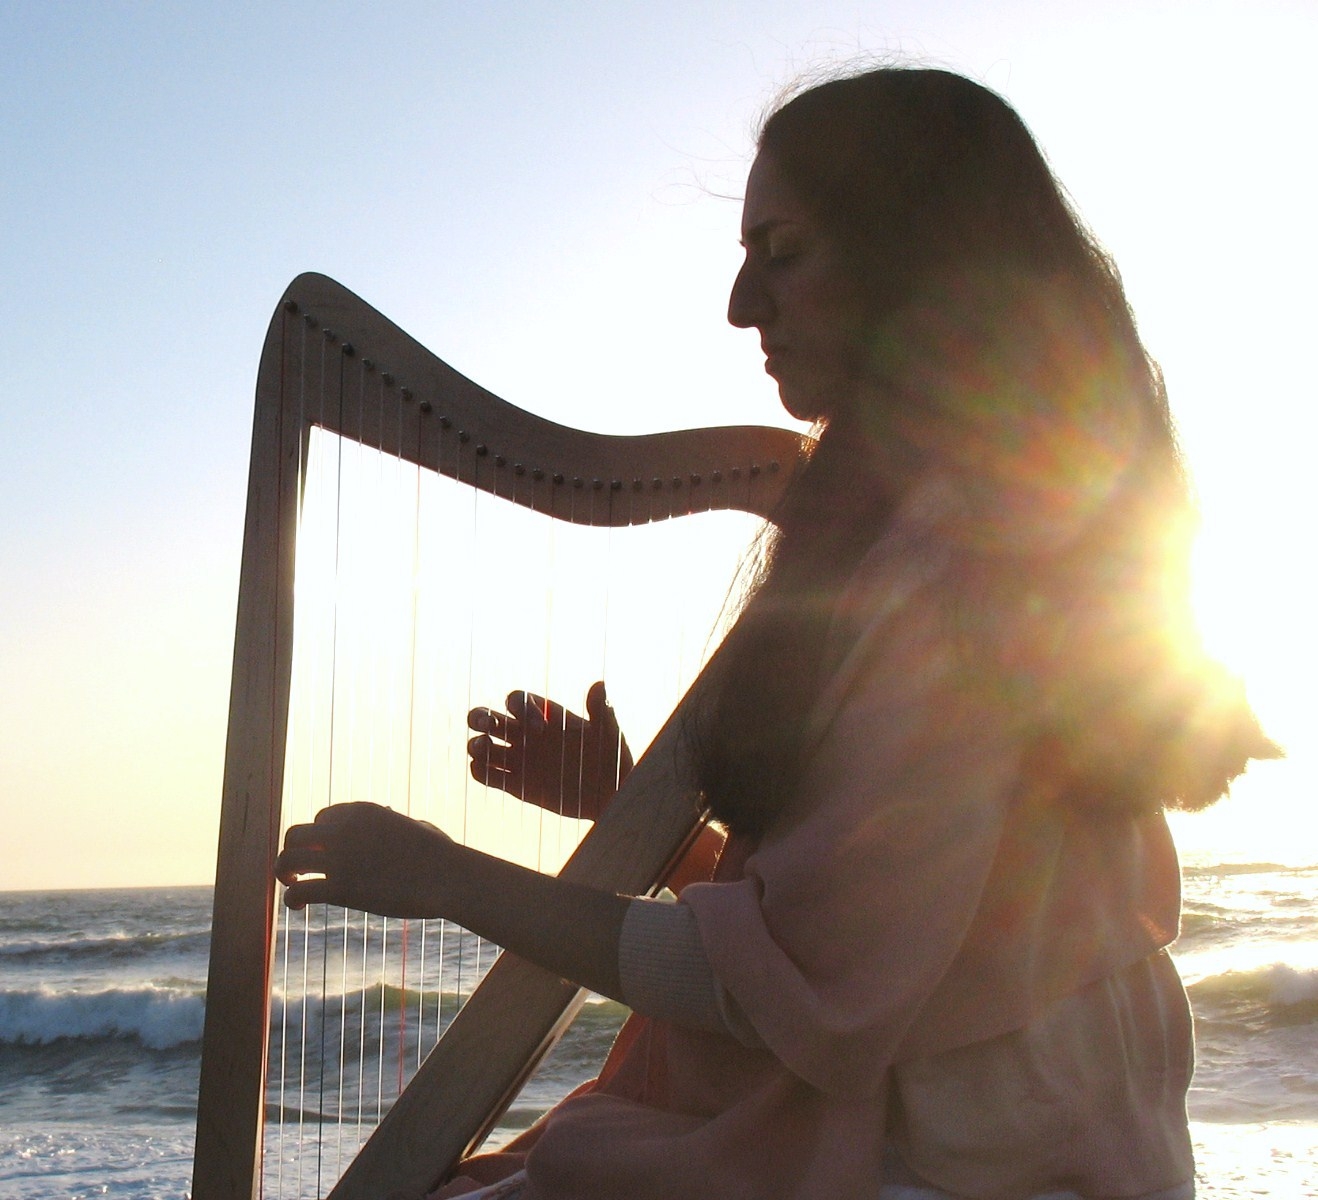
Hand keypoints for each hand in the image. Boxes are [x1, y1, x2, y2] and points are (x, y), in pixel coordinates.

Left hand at [275, 802, 453, 917]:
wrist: (449, 877)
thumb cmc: (442, 856)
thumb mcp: (418, 828)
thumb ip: (399, 825)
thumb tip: (402, 824)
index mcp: (361, 811)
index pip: (322, 818)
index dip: (320, 838)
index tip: (325, 855)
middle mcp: (343, 829)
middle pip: (295, 834)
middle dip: (294, 852)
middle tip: (300, 871)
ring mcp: (339, 858)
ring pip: (286, 859)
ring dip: (284, 873)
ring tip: (294, 885)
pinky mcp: (340, 888)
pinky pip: (298, 891)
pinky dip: (292, 899)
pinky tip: (300, 907)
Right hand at [467, 680, 632, 821]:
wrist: (609, 794)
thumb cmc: (611, 758)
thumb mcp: (607, 732)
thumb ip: (600, 710)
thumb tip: (599, 684)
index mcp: (545, 716)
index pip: (517, 700)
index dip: (521, 708)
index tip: (541, 730)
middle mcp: (526, 735)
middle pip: (488, 718)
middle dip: (479, 717)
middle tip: (487, 724)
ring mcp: (520, 760)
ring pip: (483, 746)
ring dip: (477, 745)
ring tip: (484, 749)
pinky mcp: (516, 785)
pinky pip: (487, 775)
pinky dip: (479, 771)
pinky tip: (484, 769)